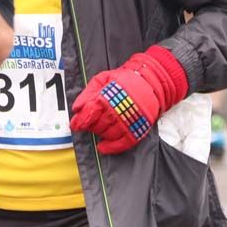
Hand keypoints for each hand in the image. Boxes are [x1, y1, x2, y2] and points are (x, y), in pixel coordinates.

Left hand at [70, 47, 186, 154]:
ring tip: (98, 128)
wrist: (150, 80)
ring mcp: (129, 121)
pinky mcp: (138, 128)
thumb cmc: (125, 79)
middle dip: (90, 126)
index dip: (79, 121)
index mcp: (108, 97)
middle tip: (88, 122)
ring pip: (108, 134)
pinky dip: (111, 148)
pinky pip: (123, 143)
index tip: (75, 124)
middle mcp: (117, 111)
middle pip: (97, 125)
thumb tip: (76, 107)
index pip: (89, 113)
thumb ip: (88, 93)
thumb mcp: (102, 79)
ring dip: (100, 134)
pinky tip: (103, 147)